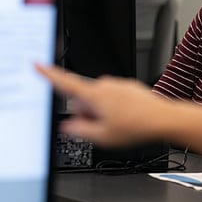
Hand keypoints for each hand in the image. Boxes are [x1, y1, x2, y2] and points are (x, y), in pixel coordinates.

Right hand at [35, 63, 168, 146]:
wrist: (163, 119)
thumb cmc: (137, 127)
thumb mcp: (102, 136)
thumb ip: (80, 130)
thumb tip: (67, 126)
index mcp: (95, 95)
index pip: (65, 83)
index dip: (48, 75)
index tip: (37, 64)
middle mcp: (105, 85)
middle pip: (83, 99)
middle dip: (86, 113)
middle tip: (102, 128)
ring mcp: (118, 84)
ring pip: (99, 99)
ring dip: (102, 112)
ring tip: (119, 124)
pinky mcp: (128, 87)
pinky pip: (113, 97)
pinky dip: (115, 108)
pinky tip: (127, 118)